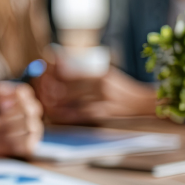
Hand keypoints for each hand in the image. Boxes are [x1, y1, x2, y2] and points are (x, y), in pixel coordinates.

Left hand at [35, 64, 157, 122]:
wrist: (143, 103)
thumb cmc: (123, 89)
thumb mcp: (107, 75)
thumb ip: (87, 73)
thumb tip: (63, 69)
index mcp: (100, 74)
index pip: (72, 73)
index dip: (55, 76)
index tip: (44, 78)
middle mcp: (101, 85)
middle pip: (68, 88)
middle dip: (51, 91)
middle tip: (42, 92)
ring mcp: (102, 100)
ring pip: (71, 102)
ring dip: (56, 104)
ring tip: (46, 103)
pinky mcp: (104, 113)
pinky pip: (79, 115)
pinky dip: (66, 114)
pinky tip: (57, 114)